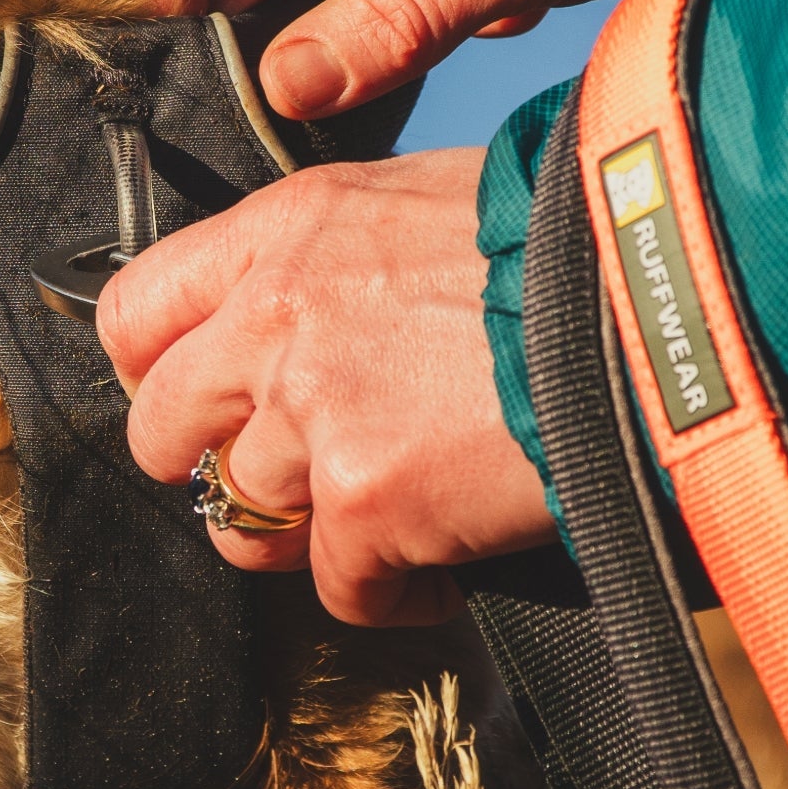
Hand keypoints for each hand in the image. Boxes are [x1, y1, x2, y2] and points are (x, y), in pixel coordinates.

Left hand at [96, 148, 554, 627]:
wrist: (652, 296)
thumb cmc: (558, 238)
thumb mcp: (417, 198)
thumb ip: (334, 253)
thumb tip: (313, 300)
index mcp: (283, 231)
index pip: (135, 311)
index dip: (160, 371)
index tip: (201, 400)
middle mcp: (274, 318)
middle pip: (161, 430)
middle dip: (217, 464)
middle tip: (288, 474)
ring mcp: (313, 415)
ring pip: (244, 523)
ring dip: (310, 532)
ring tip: (387, 515)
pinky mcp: (367, 503)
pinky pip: (343, 590)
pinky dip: (395, 590)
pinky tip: (448, 556)